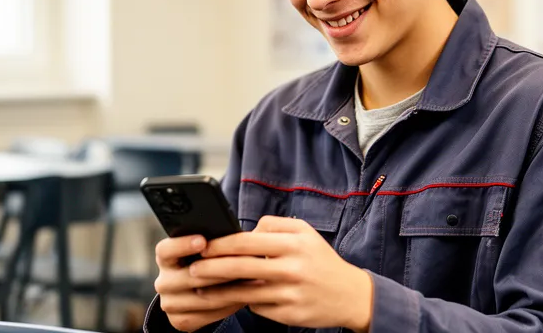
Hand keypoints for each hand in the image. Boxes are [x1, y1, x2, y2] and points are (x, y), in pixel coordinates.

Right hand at [153, 235, 245, 331]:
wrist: (196, 294)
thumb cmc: (207, 262)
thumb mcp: (205, 251)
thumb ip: (214, 241)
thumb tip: (238, 235)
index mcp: (165, 258)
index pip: (166, 249)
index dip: (182, 245)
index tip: (202, 240)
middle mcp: (163, 281)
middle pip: (190, 276)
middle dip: (220, 269)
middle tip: (245, 262)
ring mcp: (170, 303)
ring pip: (203, 297)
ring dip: (231, 289)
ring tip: (254, 280)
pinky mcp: (180, 321)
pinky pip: (208, 314)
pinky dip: (229, 306)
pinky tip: (245, 297)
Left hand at [190, 216, 373, 331]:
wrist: (350, 295)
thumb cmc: (321, 260)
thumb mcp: (305, 233)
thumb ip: (274, 226)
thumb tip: (245, 232)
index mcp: (294, 244)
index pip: (247, 241)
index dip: (221, 244)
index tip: (203, 246)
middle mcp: (292, 268)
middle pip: (241, 267)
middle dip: (211, 268)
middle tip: (192, 269)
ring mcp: (290, 293)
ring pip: (244, 292)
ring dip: (218, 291)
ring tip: (201, 289)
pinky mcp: (289, 315)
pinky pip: (258, 308)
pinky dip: (243, 303)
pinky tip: (230, 300)